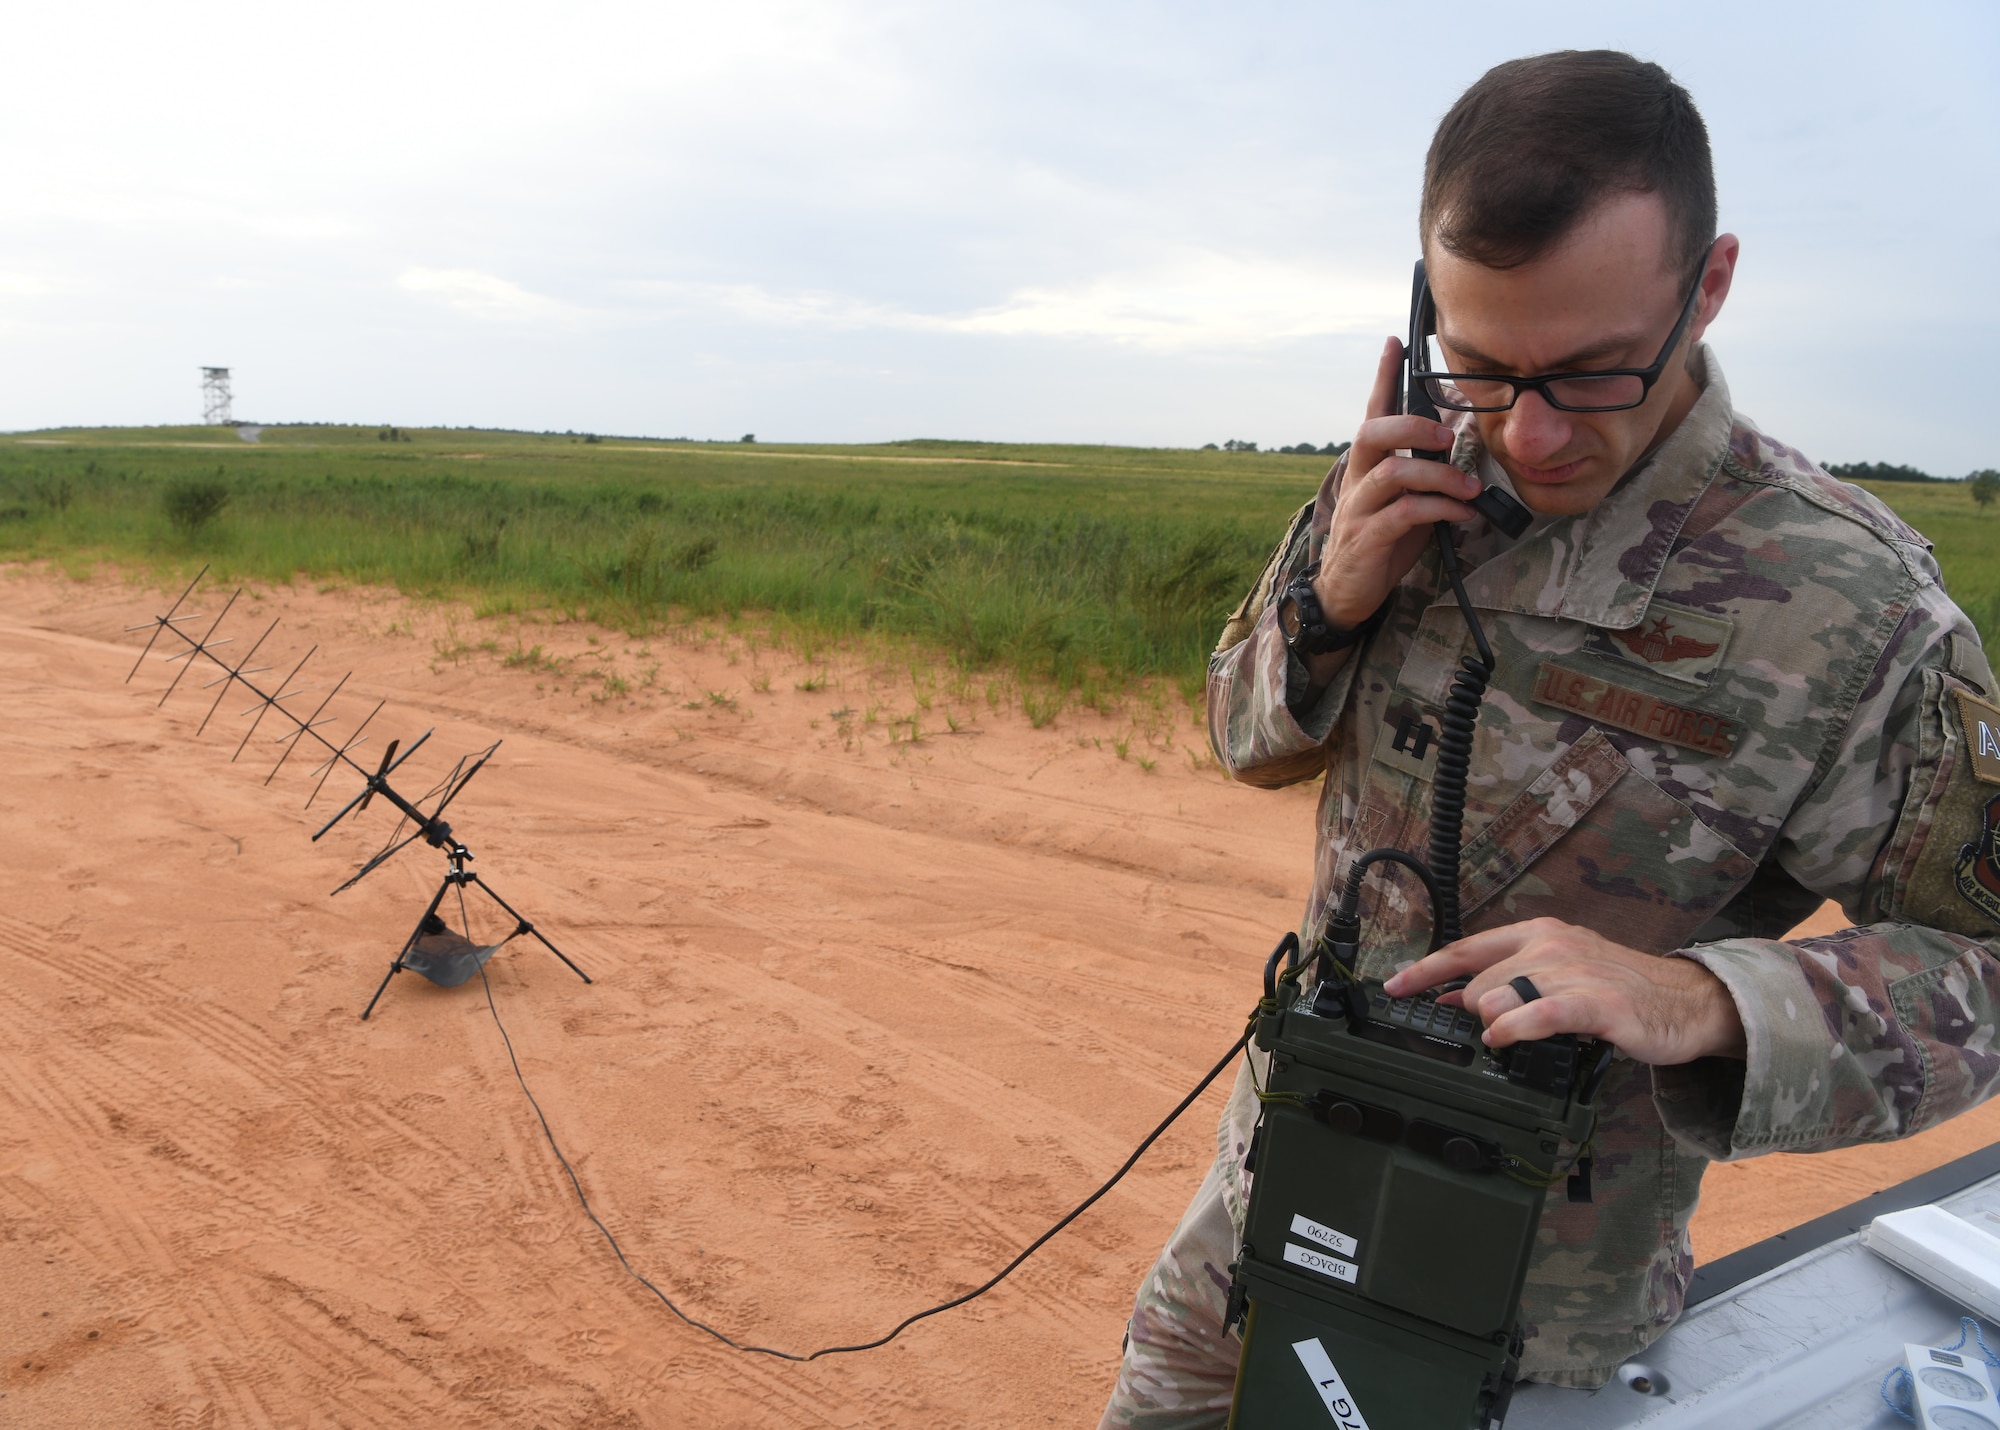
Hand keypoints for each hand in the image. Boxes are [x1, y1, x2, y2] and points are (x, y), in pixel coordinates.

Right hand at [1312, 337, 1483, 627]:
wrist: (1345, 593)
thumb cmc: (1380, 543)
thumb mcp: (1402, 502)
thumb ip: (1422, 476)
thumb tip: (1458, 452)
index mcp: (1366, 466)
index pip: (1373, 413)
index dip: (1382, 378)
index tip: (1394, 343)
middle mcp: (1357, 480)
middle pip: (1372, 433)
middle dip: (1412, 426)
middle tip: (1446, 434)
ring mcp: (1358, 509)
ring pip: (1393, 474)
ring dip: (1438, 475)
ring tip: (1470, 487)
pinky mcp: (1367, 539)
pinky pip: (1405, 515)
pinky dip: (1441, 510)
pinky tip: (1464, 515)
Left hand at [1380, 917, 1747, 1065]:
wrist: (1687, 1002)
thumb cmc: (1620, 991)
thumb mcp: (1557, 977)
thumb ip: (1507, 983)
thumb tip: (1450, 1001)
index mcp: (1539, 935)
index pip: (1466, 949)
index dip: (1425, 970)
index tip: (1393, 988)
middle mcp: (1552, 946)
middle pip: (1480, 981)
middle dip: (1470, 1010)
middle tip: (1488, 1031)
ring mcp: (1575, 972)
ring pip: (1502, 994)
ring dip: (1489, 1020)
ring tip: (1500, 1036)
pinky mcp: (1598, 1003)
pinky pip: (1541, 1013)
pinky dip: (1514, 1027)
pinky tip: (1502, 1039)